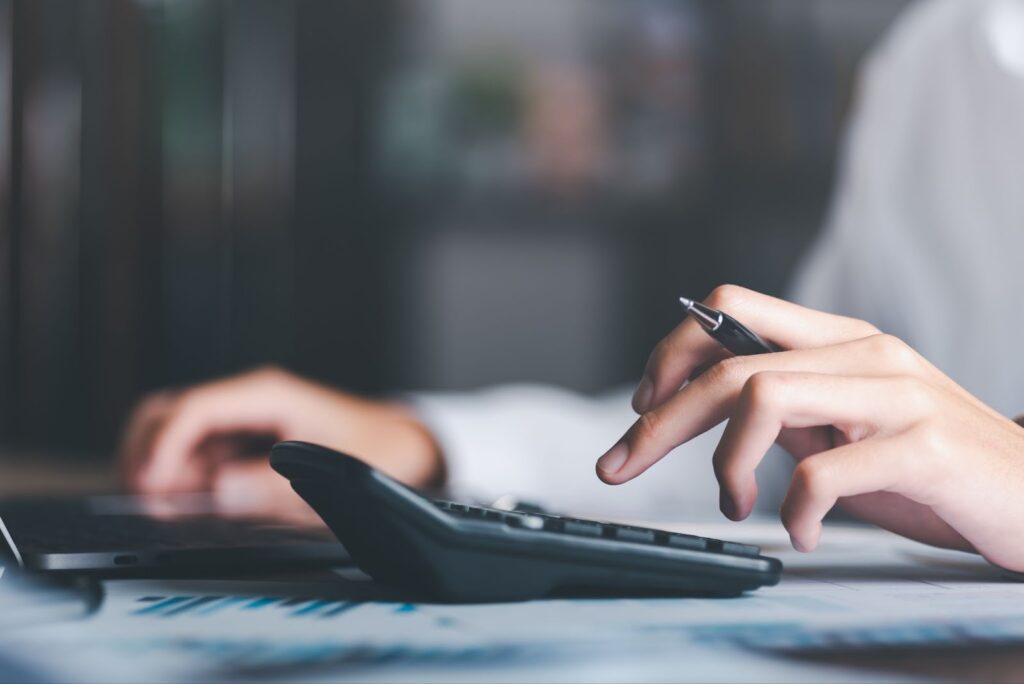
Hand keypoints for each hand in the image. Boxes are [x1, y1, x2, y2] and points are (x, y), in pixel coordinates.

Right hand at [120, 368, 442, 522]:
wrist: (402, 445)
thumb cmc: (375, 449)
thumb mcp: (330, 473)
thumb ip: (272, 485)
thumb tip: (220, 494)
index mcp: (266, 394)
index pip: (194, 409)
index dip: (163, 446)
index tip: (150, 485)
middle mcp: (248, 400)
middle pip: (168, 411)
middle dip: (146, 450)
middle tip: (144, 498)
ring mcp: (242, 418)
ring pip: (175, 433)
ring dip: (161, 466)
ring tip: (165, 506)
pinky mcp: (244, 441)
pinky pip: (196, 453)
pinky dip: (181, 475)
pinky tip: (186, 502)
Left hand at [597, 285, 1023, 571]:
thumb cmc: (933, 468)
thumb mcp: (847, 426)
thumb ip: (788, 408)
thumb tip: (707, 407)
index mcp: (840, 340)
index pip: (731, 312)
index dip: (671, 353)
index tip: (641, 406)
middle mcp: (864, 352)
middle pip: (729, 363)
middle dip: (660, 420)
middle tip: (623, 465)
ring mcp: (896, 394)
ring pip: (762, 397)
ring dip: (726, 463)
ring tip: (735, 504)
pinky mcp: (923, 446)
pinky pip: (822, 471)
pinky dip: (794, 512)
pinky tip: (801, 533)